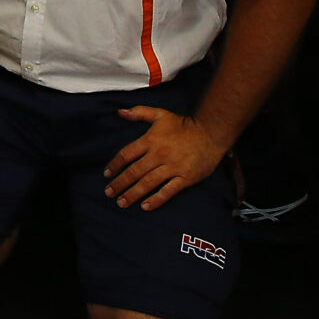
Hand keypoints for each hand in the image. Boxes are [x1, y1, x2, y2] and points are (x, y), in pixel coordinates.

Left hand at [104, 106, 227, 208]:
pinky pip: (168, 191)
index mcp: (151, 140)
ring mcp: (173, 167)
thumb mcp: (160, 114)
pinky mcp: (186, 177)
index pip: (127, 154)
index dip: (115, 165)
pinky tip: (145, 206)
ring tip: (122, 202)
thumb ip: (139, 112)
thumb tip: (120, 112)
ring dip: (133, 194)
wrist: (211, 132)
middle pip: (134, 172)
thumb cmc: (184, 125)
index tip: (107, 174)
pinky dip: (156, 199)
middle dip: (120, 184)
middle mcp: (159, 154)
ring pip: (148, 183)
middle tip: (109, 193)